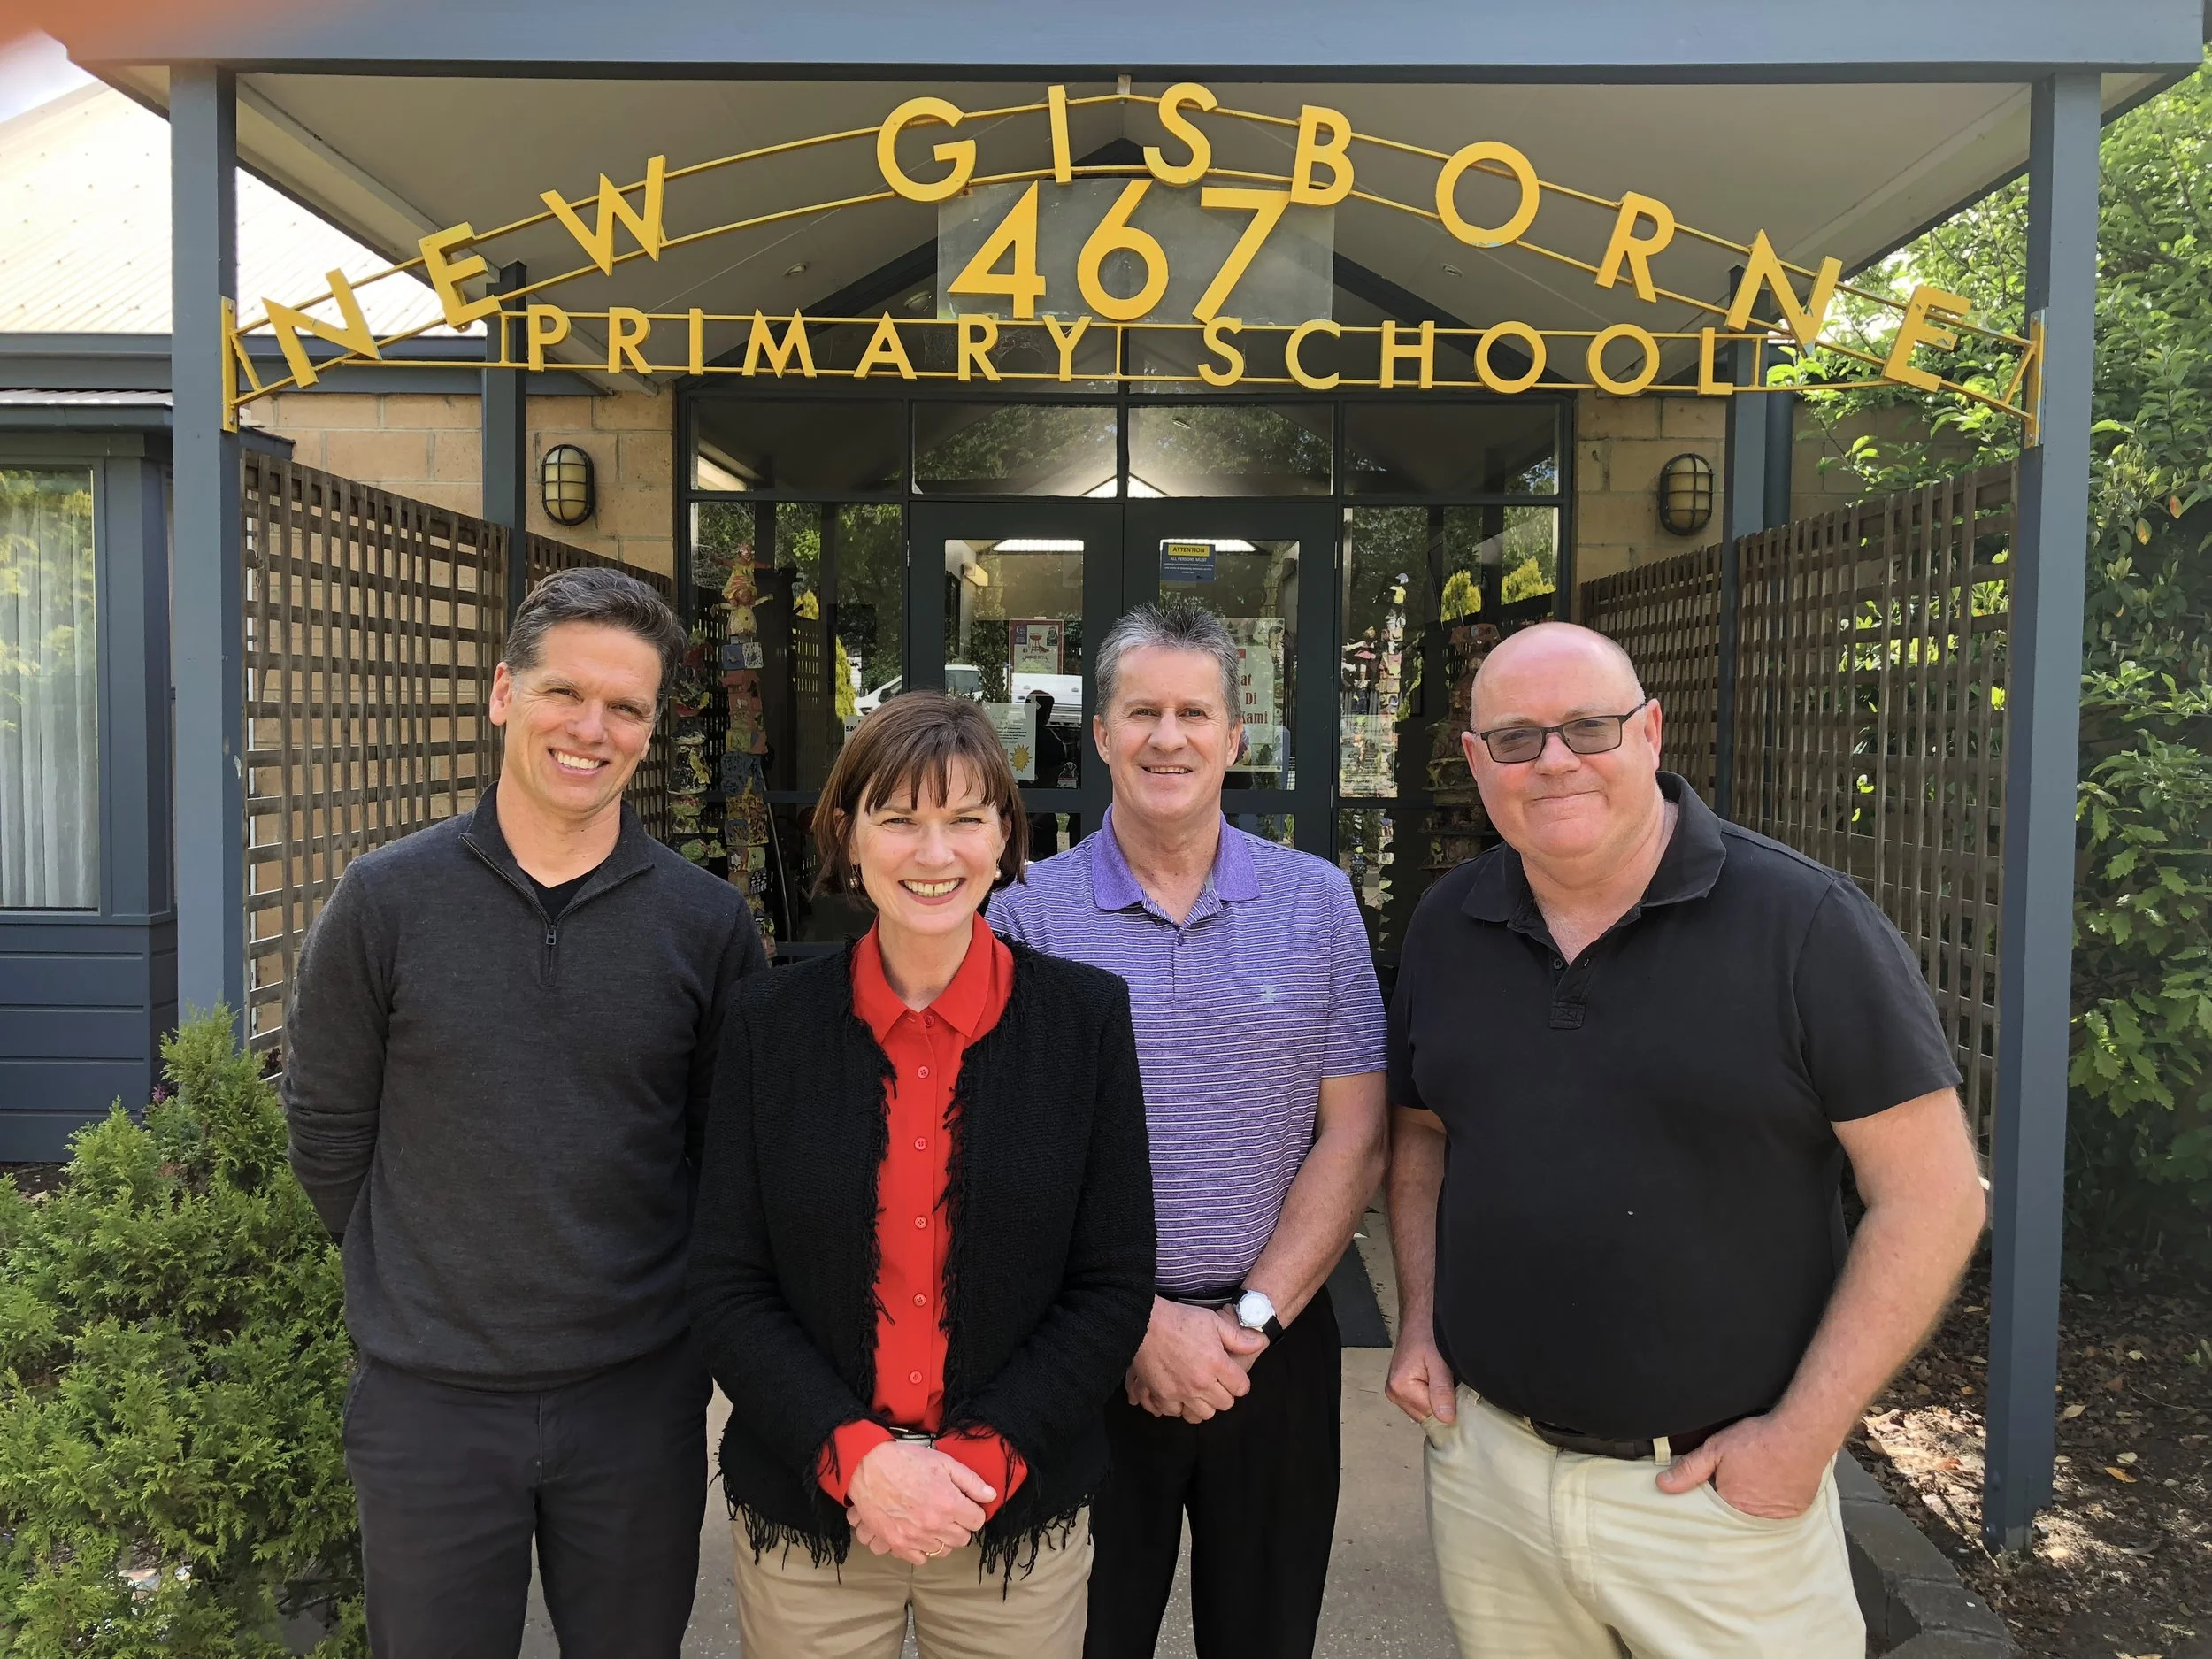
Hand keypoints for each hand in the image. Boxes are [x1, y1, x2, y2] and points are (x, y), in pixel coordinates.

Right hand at [844, 1440, 992, 1564]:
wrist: (868, 1467)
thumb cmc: (906, 1461)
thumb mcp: (943, 1462)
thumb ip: (970, 1481)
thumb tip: (991, 1495)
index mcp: (949, 1503)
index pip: (977, 1521)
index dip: (973, 1511)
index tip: (965, 1505)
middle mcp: (935, 1525)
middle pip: (962, 1539)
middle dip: (960, 1525)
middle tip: (949, 1512)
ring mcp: (916, 1537)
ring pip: (943, 1550)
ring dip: (943, 1538)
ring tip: (934, 1522)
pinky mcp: (898, 1544)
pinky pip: (921, 1559)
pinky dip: (923, 1548)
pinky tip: (919, 1533)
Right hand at [1125, 1298, 1268, 1422]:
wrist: (1144, 1323)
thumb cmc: (1180, 1319)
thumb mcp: (1213, 1321)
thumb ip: (1237, 1338)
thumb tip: (1259, 1344)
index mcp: (1216, 1363)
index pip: (1241, 1388)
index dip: (1239, 1382)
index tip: (1232, 1375)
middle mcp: (1201, 1382)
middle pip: (1225, 1404)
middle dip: (1224, 1393)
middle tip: (1216, 1381)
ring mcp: (1181, 1391)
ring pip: (1204, 1414)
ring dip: (1205, 1403)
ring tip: (1200, 1389)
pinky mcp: (1163, 1395)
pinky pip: (1178, 1413)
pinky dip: (1181, 1406)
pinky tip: (1181, 1393)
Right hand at [1385, 1329, 1457, 1424]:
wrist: (1420, 1317)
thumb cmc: (1428, 1332)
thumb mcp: (1439, 1361)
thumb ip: (1442, 1390)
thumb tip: (1446, 1419)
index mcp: (1400, 1387)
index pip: (1432, 1416)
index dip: (1449, 1407)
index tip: (1458, 1391)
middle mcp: (1394, 1393)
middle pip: (1427, 1416)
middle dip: (1443, 1405)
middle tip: (1451, 1382)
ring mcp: (1397, 1392)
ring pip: (1426, 1411)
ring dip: (1438, 1400)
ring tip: (1443, 1378)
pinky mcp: (1402, 1389)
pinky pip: (1422, 1403)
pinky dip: (1433, 1396)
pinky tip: (1437, 1381)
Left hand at [1654, 1412, 1833, 1519]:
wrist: (1802, 1435)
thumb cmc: (1759, 1440)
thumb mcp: (1715, 1449)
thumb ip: (1689, 1469)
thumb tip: (1664, 1485)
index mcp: (1729, 1505)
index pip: (1711, 1512)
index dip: (1709, 1499)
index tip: (1711, 1489)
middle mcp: (1752, 1518)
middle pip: (1732, 1516)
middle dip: (1729, 1504)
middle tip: (1737, 1482)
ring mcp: (1776, 1518)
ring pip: (1754, 1517)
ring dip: (1751, 1505)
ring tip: (1754, 1484)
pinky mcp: (1794, 1513)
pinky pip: (1777, 1516)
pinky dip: (1771, 1505)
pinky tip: (1770, 1488)